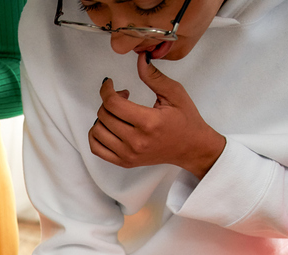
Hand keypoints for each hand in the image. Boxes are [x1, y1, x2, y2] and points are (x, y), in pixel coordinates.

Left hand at [89, 53, 225, 178]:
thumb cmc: (185, 120)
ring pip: (97, 131)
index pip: (113, 104)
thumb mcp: (175, 93)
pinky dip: (96, 135)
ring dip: (102, 117)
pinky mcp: (124, 162)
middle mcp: (136, 141)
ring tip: (118, 113)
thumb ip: (154, 77)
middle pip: (103, 116)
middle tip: (123, 97)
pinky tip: (109, 126)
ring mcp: (128, 154)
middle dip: (108, 101)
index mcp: (149, 122)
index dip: (106, 90)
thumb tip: (140, 59)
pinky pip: (96, 148)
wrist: (191, 148)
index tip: (109, 83)